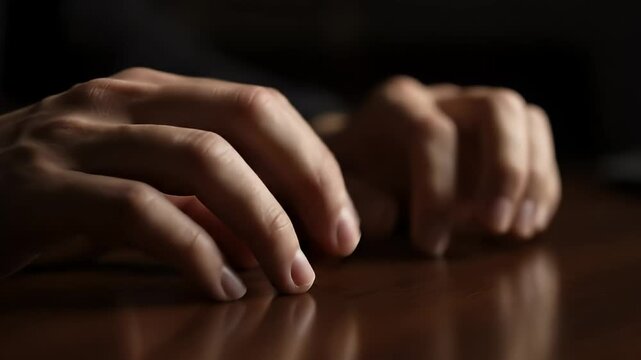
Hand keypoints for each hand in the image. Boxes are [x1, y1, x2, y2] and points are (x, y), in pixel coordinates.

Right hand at [0, 68, 360, 299]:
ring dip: (264, 223)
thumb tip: (275, 238)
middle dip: (307, 183)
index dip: (314, 164)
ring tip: (293, 277)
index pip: (259, 108)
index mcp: (153, 93)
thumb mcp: (140, 182)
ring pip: (201, 160)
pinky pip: (138, 212)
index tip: (344, 223)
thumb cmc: (59, 191)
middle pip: (244, 118)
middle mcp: (121, 101)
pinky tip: (221, 288)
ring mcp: (79, 137)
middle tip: (339, 246)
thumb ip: (202, 201)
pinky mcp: (40, 187)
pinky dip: (193, 251)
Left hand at [314, 76, 560, 255]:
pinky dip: (542, 182)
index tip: (430, 245)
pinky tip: (529, 222)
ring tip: (520, 230)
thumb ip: (353, 199)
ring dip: (533, 177)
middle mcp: (443, 98)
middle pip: (498, 107)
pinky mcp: (498, 132)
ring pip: (527, 119)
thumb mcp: (333, 185)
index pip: (432, 133)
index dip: (437, 192)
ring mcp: (475, 109)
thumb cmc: (349, 172)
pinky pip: (537, 142)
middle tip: (494, 226)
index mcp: (396, 104)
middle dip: (504, 169)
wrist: (362, 154)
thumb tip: (389, 219)